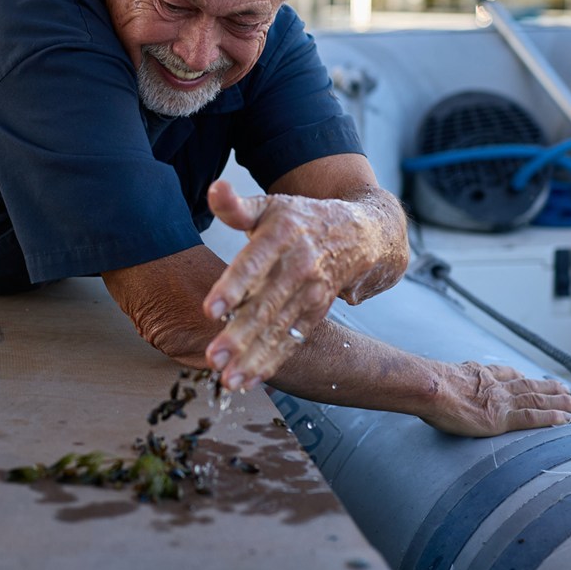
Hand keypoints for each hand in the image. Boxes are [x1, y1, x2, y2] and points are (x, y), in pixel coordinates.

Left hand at [202, 179, 405, 388]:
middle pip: (266, 303)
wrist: (360, 232)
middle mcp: (298, 265)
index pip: (254, 262)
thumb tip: (216, 189)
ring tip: (228, 379)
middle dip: (240, 334)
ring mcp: (311, 292)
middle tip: (214, 357)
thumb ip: (236, 206)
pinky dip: (271, 361)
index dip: (233, 286)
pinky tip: (248, 379)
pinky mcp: (317, 312)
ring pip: (279, 328)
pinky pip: (292, 339)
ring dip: (253, 356)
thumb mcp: (270, 205)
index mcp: (282, 234)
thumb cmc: (300, 218)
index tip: (210, 309)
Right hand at [421, 361, 570, 436]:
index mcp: (478, 375)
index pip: (505, 374)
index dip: (520, 376)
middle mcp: (494, 385)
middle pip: (527, 385)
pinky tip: (565, 419)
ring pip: (537, 399)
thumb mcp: (436, 377)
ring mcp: (500, 400)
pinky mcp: (502, 418)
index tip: (530, 376)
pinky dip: (551, 417)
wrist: (429, 388)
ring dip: (559, 401)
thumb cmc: (425, 386)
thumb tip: (429, 386)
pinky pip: (533, 417)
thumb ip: (443, 382)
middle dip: (548, 387)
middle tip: (565, 389)